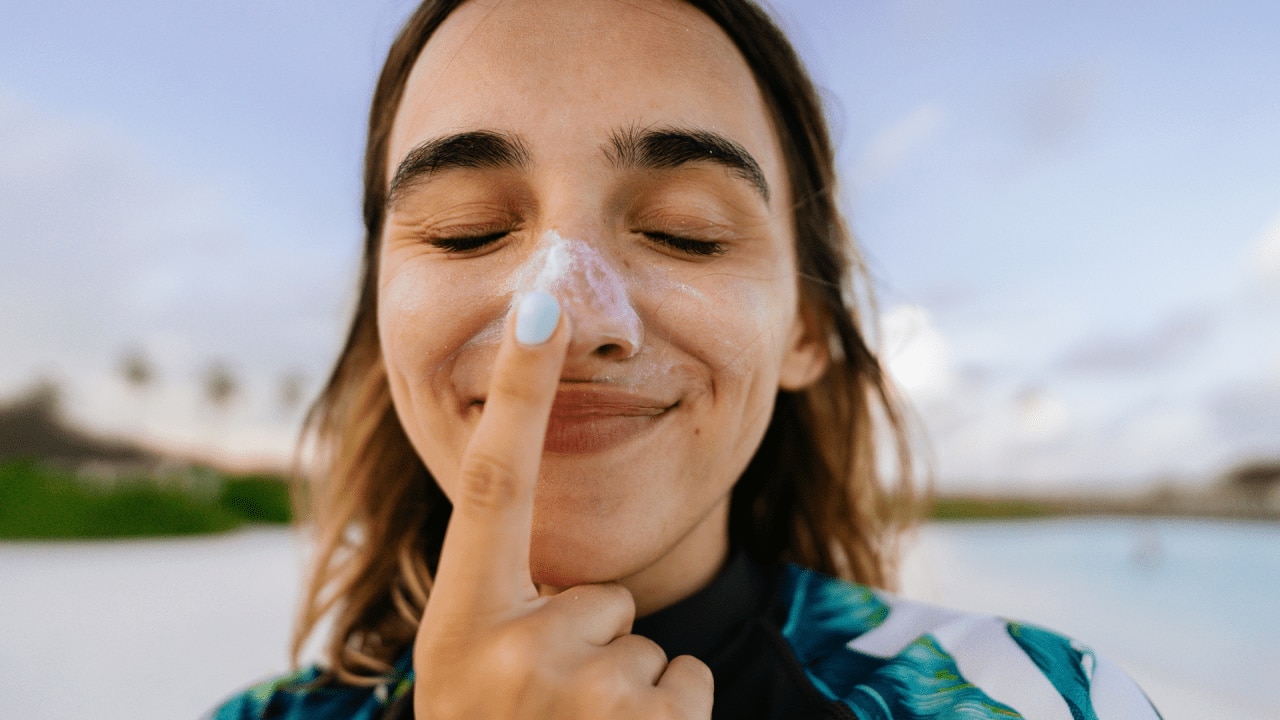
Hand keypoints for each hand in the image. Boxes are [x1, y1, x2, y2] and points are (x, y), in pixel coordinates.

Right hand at [413, 291, 713, 718]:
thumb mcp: (464, 675)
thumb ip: (503, 604)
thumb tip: (560, 554)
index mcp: (460, 622)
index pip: (493, 483)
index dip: (516, 390)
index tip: (541, 303)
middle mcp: (509, 650)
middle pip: (604, 593)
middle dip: (594, 644)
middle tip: (545, 712)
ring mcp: (580, 696)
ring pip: (647, 644)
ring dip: (625, 690)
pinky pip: (684, 681)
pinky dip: (666, 716)